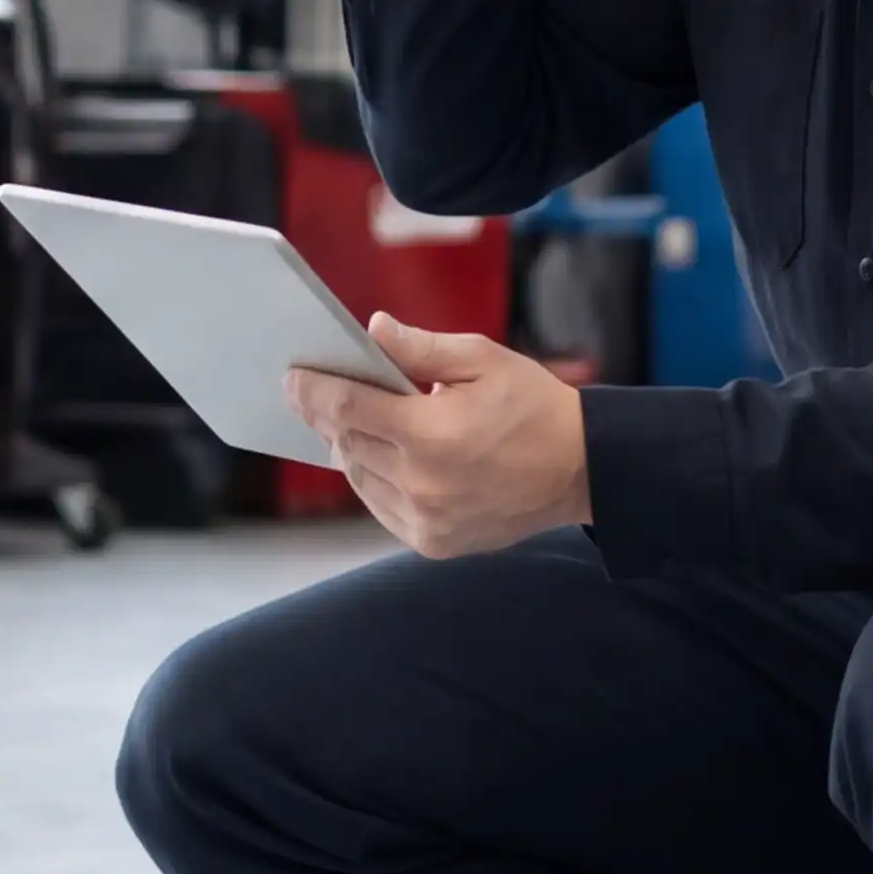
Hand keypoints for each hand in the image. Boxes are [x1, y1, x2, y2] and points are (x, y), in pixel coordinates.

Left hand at [286, 316, 591, 558]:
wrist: (580, 470)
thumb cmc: (533, 406)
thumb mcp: (482, 360)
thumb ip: (421, 349)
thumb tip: (371, 331)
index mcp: (432, 433)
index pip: (346, 409)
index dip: (311, 392)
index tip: (291, 378)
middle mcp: (423, 483)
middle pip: (347, 444)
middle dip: (327, 416)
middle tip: (314, 393)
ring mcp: (427, 519)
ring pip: (359, 478)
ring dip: (349, 449)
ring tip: (351, 423)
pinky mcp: (433, 542)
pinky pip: (381, 507)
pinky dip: (374, 481)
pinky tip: (384, 458)